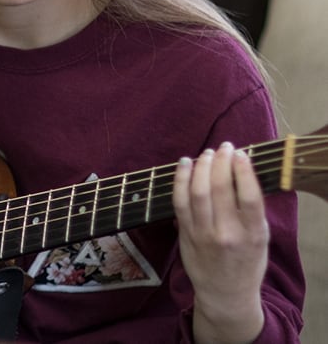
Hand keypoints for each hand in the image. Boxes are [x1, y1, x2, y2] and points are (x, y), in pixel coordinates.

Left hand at [173, 142, 268, 343]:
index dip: (243, 171)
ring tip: (207, 153)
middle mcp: (227, 234)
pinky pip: (179, 200)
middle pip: (220, 189)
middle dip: (221, 162)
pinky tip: (184, 163)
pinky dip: (180, 178)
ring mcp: (203, 234)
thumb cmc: (246, 260)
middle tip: (224, 148)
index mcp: (252, 235)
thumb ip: (252, 208)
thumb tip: (241, 169)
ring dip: (201, 166)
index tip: (240, 153)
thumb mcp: (260, 238)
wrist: (225, 293)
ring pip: (197, 192)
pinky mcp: (185, 233)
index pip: (249, 197)